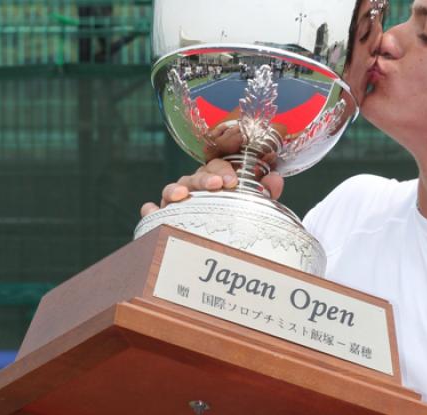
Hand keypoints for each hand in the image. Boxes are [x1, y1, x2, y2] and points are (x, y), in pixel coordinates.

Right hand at [140, 158, 284, 217]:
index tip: (233, 180)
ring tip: (181, 195)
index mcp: (214, 177)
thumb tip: (275, 179)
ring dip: (175, 189)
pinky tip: (151, 210)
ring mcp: (176, 201)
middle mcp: (193, 186)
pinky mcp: (164, 218)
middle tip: (216, 185)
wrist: (224, 235)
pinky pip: (153, 213)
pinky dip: (151, 211)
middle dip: (204, 178)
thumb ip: (264, 190)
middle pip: (193, 176)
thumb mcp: (252, 201)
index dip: (223, 170)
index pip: (216, 166)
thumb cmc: (235, 211)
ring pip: (171, 190)